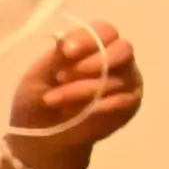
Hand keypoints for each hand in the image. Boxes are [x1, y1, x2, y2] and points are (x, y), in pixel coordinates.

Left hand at [8, 23, 142, 168]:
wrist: (43, 137)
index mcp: (92, 47)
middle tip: (65, 76)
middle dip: (96, 61)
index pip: (104, 31)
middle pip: (123, 48)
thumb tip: (67, 42)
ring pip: (119, 77)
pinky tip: (86, 111)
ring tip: (56, 100)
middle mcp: (115, 60)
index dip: (89, 39)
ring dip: (84, 89)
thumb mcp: (37, 77)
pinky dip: (103, 104)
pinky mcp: (131, 103)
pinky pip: (125, 99)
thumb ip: (56, 59)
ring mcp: (127, 81)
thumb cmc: (38, 101)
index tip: (68, 52)